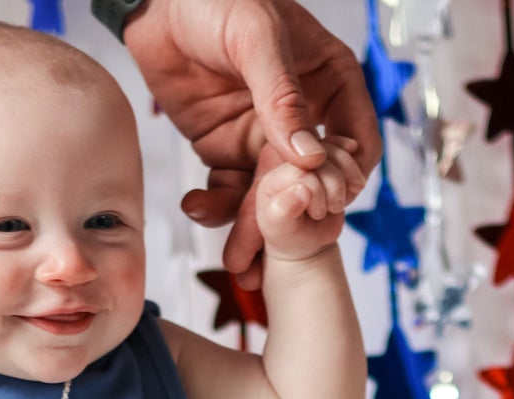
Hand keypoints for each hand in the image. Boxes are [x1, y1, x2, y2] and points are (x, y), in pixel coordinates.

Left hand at [123, 0, 377, 287]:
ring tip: (235, 259)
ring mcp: (261, 137)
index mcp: (329, 82)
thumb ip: (281, 96)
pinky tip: (197, 208)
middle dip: (286, 223)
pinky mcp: (224, 150)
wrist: (158, 1)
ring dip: (250, 231)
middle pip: (304, 183)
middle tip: (267, 258)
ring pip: (265, 197)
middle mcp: (302, 117)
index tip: (322, 207)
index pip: (354, 143)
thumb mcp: (257, 37)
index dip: (343, 180)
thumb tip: (307, 158)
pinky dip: (214, 209)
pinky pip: (226, 192)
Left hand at [255, 135, 354, 263]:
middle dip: (334, 186)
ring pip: (338, 152)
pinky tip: (354, 187)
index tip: (315, 214)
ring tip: (337, 204)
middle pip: (322, 158)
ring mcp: (309, 160)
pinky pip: (348, 152)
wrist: (306, 240)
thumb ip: (283, 212)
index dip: (317, 192)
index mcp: (273, 179)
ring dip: (347, 179)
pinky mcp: (328, 160)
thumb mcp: (281, 230)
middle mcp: (289, 164)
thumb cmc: (290, 236)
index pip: (302, 172)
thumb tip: (301, 191)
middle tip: (326, 210)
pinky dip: (355, 171)